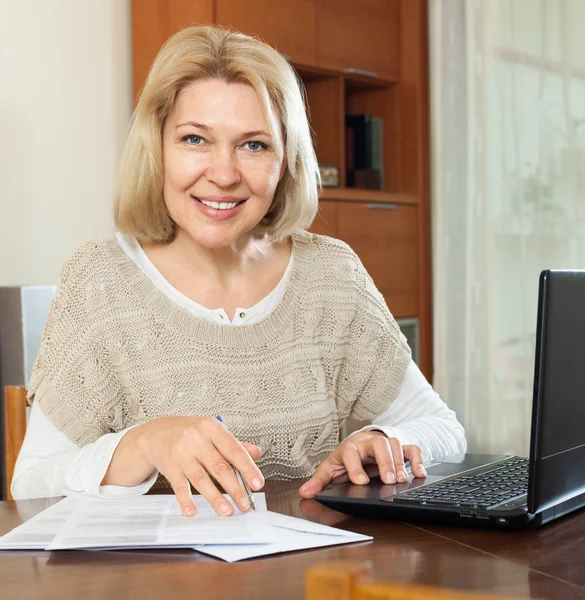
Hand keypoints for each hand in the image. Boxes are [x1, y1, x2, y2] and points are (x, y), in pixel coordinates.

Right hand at [135, 416, 263, 516]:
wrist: (157, 432)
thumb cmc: (190, 433)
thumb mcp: (212, 431)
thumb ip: (234, 444)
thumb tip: (256, 454)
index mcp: (211, 428)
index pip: (233, 449)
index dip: (247, 468)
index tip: (258, 483)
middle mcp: (196, 439)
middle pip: (219, 466)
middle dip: (235, 488)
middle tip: (245, 504)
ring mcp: (181, 453)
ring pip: (201, 479)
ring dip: (215, 498)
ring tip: (227, 511)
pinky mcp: (169, 467)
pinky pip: (179, 486)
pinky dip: (186, 500)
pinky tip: (192, 511)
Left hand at [298, 430, 425, 497]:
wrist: (360, 444)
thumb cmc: (346, 459)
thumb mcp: (330, 469)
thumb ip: (319, 482)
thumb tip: (304, 493)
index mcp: (350, 448)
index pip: (351, 452)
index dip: (356, 466)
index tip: (361, 482)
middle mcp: (368, 443)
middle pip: (378, 444)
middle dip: (384, 461)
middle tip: (389, 480)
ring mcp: (384, 444)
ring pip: (394, 444)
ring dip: (399, 462)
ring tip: (401, 480)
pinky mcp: (398, 449)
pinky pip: (411, 448)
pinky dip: (417, 459)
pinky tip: (419, 473)